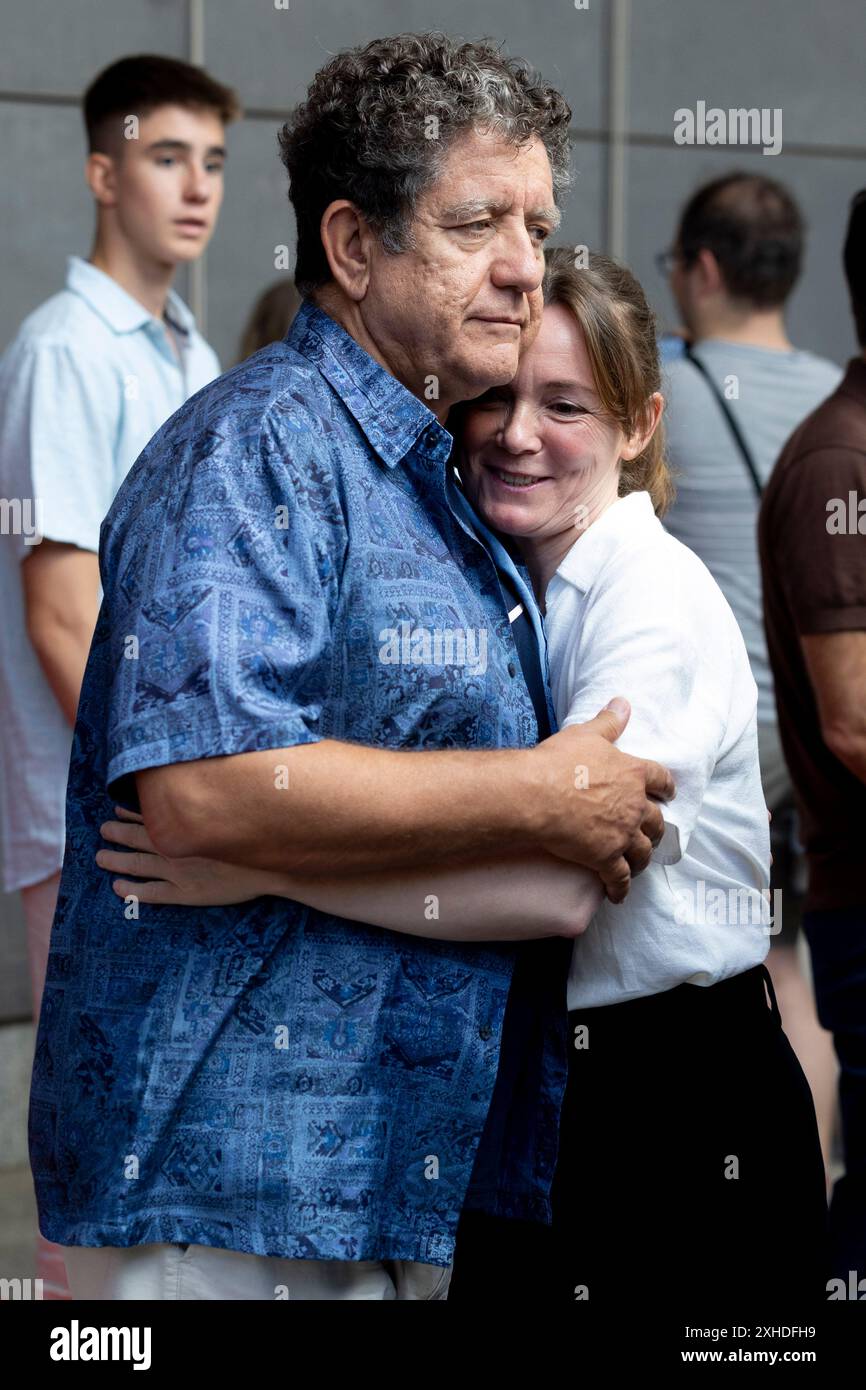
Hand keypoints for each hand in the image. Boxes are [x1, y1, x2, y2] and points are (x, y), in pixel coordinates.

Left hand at [96, 806, 281, 906]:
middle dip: (117, 833)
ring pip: (138, 865)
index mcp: (186, 824)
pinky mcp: (186, 894)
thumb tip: (186, 780)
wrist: (272, 865)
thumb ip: (207, 795)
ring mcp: (179, 872)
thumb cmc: (255, 833)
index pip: (150, 815)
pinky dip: (132, 890)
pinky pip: (151, 893)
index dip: (130, 812)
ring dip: (116, 860)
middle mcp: (178, 847)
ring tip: (100, 857)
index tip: (116, 809)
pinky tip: (118, 888)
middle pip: (138, 838)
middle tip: (103, 830)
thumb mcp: (233, 804)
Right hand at [530, 697, 674, 903]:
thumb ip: (609, 721)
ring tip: (638, 864)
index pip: (660, 779)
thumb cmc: (560, 761)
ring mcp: (622, 834)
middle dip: (656, 828)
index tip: (669, 793)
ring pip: (642, 851)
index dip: (666, 786)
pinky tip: (618, 895)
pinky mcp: (605, 857)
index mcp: (632, 773)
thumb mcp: (586, 734)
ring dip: (642, 859)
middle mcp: (634, 805)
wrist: (538, 794)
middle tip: (653, 833)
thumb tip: (623, 702)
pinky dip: (621, 888)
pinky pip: (619, 877)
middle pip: (656, 821)